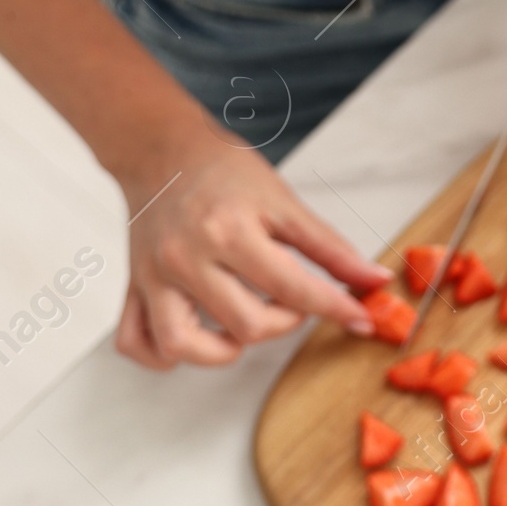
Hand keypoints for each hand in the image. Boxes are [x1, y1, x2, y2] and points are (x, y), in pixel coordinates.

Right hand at [114, 116, 392, 368]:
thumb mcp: (283, 200)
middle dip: (283, 322)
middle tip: (291, 299)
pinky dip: (163, 356)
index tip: (360, 319)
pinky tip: (197, 338)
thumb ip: (329, 247)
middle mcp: (186, 258)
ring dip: (224, 350)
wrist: (162, 149)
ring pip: (184, 346)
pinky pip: (136, 343)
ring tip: (244, 320)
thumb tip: (373, 280)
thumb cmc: (222, 169)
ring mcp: (154, 276)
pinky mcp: (133, 287)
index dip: (334, 308)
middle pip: (245, 325)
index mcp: (228, 231)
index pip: (292, 288)